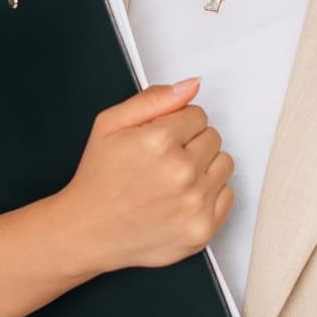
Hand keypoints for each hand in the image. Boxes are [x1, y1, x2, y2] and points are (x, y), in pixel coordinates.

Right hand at [55, 77, 234, 273]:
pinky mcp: (203, 228)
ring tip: (173, 179)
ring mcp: (195, 203)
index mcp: (159, 140)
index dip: (176, 125)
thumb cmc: (98, 179)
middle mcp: (181, 172)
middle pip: (213, 137)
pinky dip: (209, 194)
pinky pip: (228, 194)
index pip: (197, 114)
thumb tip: (191, 85)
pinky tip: (182, 198)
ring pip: (224, 163)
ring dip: (203, 167)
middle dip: (190, 144)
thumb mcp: (110, 124)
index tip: (159, 140)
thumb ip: (154, 99)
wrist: (88, 231)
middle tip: (161, 162)